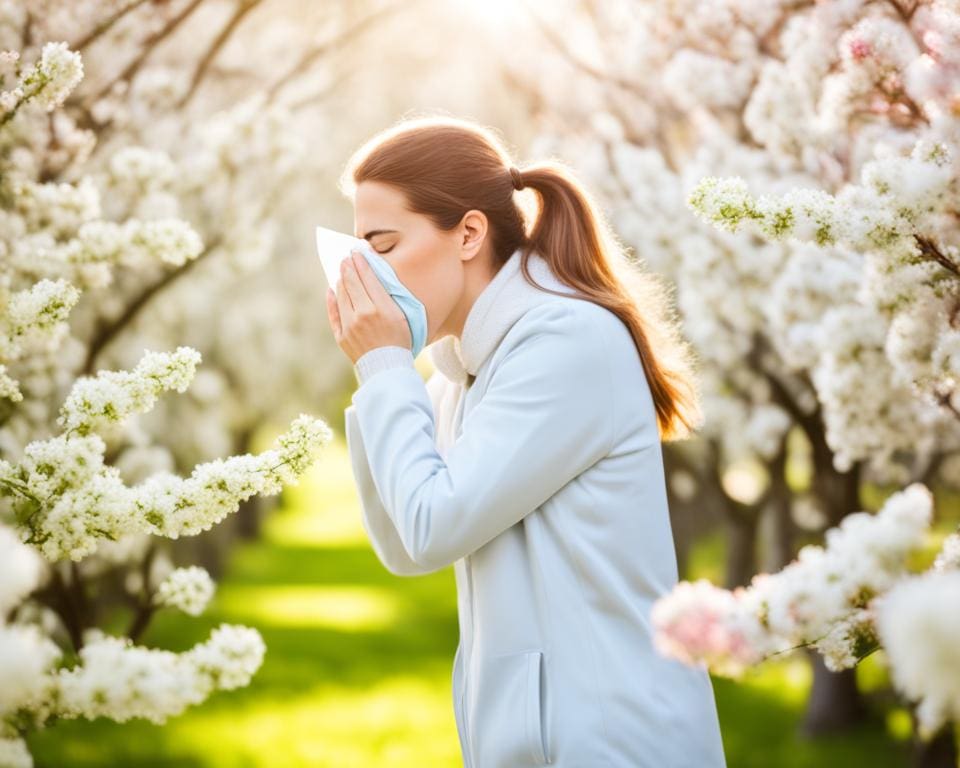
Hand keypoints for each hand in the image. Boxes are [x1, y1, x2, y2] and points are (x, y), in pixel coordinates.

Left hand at [325, 249, 410, 364]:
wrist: (388, 368)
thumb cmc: (400, 340)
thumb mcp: (402, 316)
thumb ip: (389, 295)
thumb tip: (373, 276)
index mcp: (382, 308)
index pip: (368, 277)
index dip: (361, 262)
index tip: (357, 251)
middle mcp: (363, 315)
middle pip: (352, 283)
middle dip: (348, 267)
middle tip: (346, 257)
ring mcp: (350, 325)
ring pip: (341, 295)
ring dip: (341, 280)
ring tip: (342, 271)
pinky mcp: (341, 336)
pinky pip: (333, 312)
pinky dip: (332, 298)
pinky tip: (332, 289)